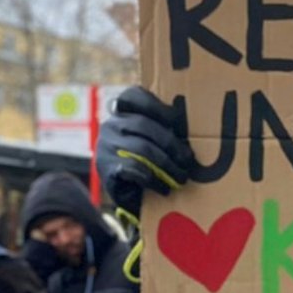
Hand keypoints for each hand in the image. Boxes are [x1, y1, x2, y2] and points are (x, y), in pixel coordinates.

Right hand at [95, 87, 195, 213]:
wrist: (122, 196)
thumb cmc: (142, 164)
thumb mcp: (149, 142)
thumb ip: (160, 129)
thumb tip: (186, 134)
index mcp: (120, 111)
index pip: (134, 96)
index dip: (156, 105)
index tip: (176, 118)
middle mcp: (110, 125)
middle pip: (143, 125)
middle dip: (170, 143)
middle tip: (188, 159)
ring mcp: (105, 145)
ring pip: (142, 148)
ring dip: (167, 165)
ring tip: (181, 177)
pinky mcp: (105, 167)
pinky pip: (134, 169)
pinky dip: (154, 180)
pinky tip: (164, 188)